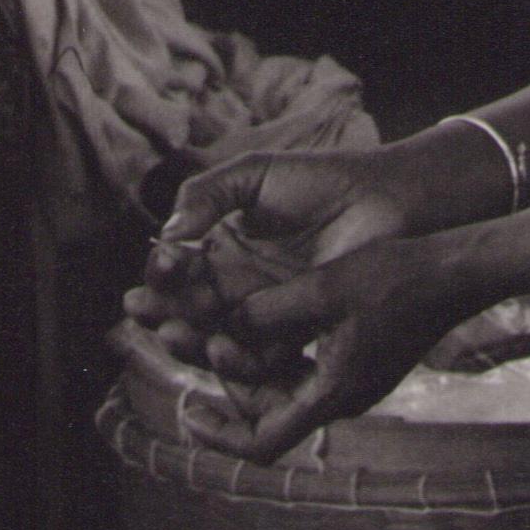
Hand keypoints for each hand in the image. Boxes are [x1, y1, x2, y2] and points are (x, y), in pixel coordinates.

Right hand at [127, 148, 413, 357]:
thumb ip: (206, 194)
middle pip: (187, 309)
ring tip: (173, 331)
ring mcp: (266, 310)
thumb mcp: (253, 175)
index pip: (177, 271)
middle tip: (144, 310)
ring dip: (189, 338)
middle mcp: (237, 284)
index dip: (159, 273)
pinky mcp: (296, 331)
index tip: (159, 266)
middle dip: (163, 311)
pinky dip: (235, 355)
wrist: (384, 199)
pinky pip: (259, 352)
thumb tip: (168, 235)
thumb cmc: (321, 181)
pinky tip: (219, 345)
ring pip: (216, 335)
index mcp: (221, 249)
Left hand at [181, 235, 475, 461]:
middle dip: (225, 382)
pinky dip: (275, 351)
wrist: (458, 269)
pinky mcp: (362, 360)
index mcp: (334, 394)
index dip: (217, 435)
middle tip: (190, 342)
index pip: (262, 444)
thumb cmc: (399, 277)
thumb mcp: (322, 289)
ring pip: (284, 388)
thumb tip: (222, 327)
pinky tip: (255, 318)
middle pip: (267, 413)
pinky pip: (305, 368)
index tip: (186, 408)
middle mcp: (343, 398)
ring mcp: (355, 380)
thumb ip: (264, 313)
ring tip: (211, 328)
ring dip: (247, 364)